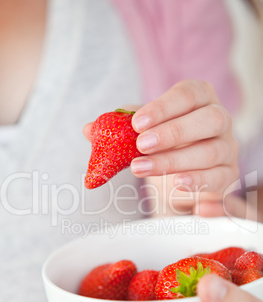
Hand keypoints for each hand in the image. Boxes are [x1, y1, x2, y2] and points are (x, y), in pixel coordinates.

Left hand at [130, 80, 238, 194]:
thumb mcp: (143, 130)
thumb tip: (94, 128)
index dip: (163, 108)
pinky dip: (199, 182)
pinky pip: (219, 178)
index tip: (136, 123)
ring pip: (211, 152)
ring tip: (141, 168)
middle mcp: (220, 120)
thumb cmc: (163, 143)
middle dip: (174, 132)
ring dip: (174, 161)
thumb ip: (123, 127)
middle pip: (210, 119)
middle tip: (142, 144)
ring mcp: (228, 148)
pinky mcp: (228, 175)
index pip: (189, 95)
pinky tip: (176, 184)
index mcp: (201, 98)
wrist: (181, 173)